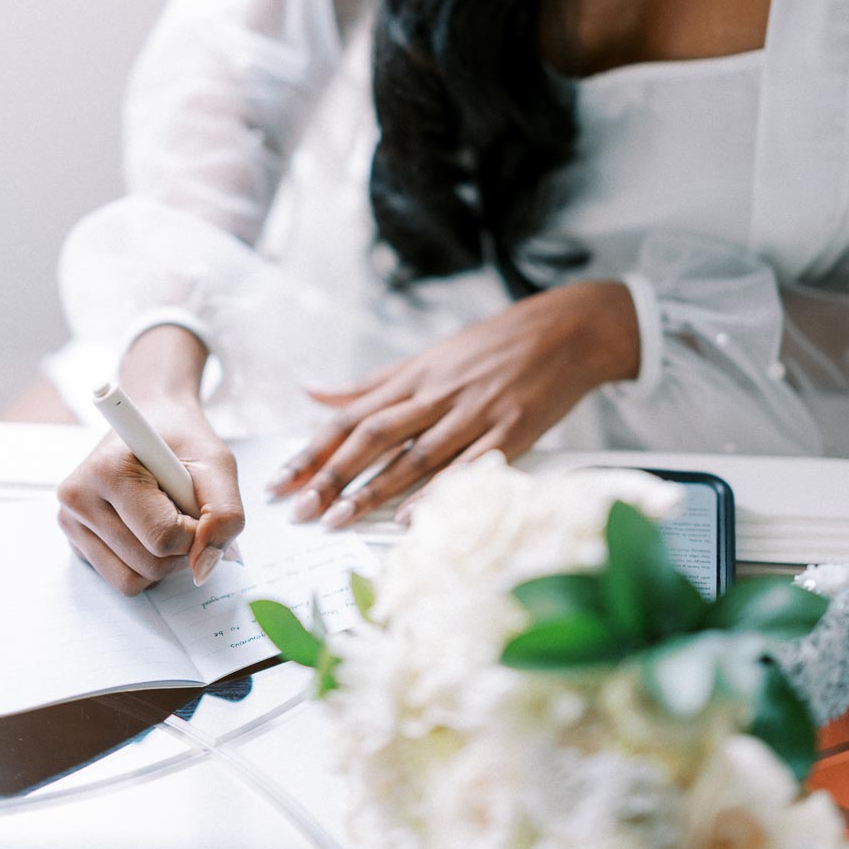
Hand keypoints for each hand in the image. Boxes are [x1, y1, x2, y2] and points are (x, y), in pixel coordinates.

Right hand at [57, 327, 243, 594]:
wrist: (152, 421)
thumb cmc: (183, 440)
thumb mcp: (218, 464)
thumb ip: (225, 515)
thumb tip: (204, 568)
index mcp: (108, 470)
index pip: (163, 538)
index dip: (196, 531)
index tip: (198, 503)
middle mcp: (78, 497)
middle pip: (149, 565)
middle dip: (182, 547)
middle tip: (183, 508)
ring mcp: (71, 522)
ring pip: (133, 580)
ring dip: (165, 560)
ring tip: (166, 517)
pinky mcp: (74, 540)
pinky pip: (121, 578)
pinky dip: (146, 563)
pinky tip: (148, 527)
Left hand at [267, 279, 639, 526]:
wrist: (568, 329)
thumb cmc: (495, 344)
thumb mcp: (428, 356)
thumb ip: (372, 382)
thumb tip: (315, 392)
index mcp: (414, 377)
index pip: (351, 416)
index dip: (312, 450)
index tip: (281, 481)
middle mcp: (437, 394)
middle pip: (373, 436)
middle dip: (332, 475)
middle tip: (299, 509)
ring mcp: (475, 413)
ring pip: (415, 454)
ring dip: (374, 489)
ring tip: (340, 519)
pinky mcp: (512, 431)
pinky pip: (470, 465)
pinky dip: (441, 491)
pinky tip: (415, 515)